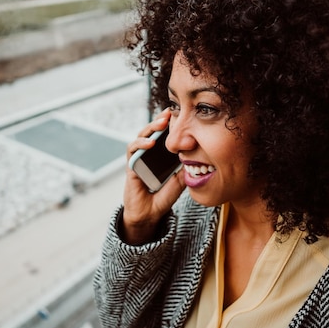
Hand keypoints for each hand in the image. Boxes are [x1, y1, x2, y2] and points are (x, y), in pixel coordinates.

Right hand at [122, 109, 185, 243]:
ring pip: (142, 136)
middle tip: (170, 112)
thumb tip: (198, 155)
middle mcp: (149, 154)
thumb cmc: (164, 197)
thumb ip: (185, 168)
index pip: (165, 134)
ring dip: (151, 128)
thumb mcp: (180, 180)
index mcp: (161, 155)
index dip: (171, 123)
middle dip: (161, 120)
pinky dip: (140, 145)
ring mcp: (139, 159)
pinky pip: (132, 151)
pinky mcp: (131, 166)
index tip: (181, 113)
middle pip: (153, 131)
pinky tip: (150, 143)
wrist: (150, 215)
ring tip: (162, 123)